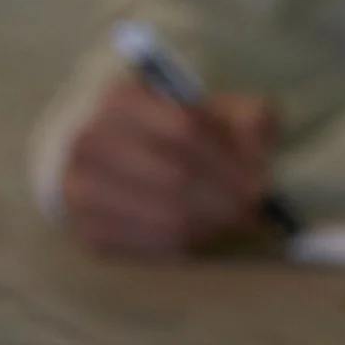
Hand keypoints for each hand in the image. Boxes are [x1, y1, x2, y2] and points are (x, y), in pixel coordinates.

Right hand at [59, 78, 275, 255]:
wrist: (108, 154)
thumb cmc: (170, 132)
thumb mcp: (208, 110)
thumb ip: (244, 115)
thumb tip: (263, 133)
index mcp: (120, 99)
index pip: (184, 129)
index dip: (229, 159)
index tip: (261, 179)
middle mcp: (90, 141)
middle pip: (175, 176)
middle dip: (226, 196)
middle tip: (255, 208)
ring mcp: (80, 187)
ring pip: (164, 215)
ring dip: (212, 222)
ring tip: (237, 219)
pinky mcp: (86, 228)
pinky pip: (147, 244)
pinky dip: (187, 241)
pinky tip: (207, 231)